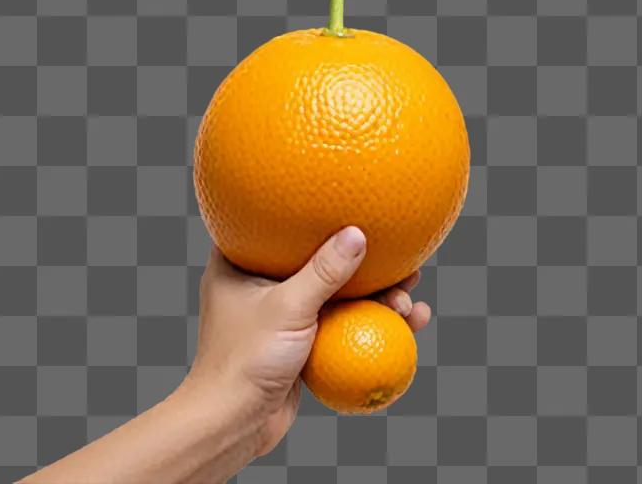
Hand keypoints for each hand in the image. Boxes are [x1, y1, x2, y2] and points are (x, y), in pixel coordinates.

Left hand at [186, 226, 430, 458]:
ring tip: (411, 303)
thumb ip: (324, 272)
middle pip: (322, 263)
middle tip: (404, 267)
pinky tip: (408, 327)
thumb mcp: (288, 308)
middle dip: (367, 268)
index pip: (285, 228)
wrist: (229, 427)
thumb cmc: (245, 361)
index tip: (359, 214)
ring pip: (337, 297)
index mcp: (240, 263)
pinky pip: (340, 326)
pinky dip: (368, 325)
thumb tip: (358, 234)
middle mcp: (260, 284)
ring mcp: (282, 315)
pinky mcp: (298, 343)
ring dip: (376, 301)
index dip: (324, 220)